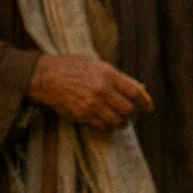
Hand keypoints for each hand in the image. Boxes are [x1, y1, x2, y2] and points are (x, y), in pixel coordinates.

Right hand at [28, 55, 153, 131]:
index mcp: (107, 74)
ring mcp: (91, 104)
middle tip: (134, 115)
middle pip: (128, 109)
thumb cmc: (71, 67)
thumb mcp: (97, 65)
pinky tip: (107, 123)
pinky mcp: (82, 115)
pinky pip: (102, 126)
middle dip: (134, 115)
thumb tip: (140, 88)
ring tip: (122, 121)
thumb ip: (119, 77)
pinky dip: (108, 126)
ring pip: (117, 121)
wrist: (44, 76)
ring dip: (122, 123)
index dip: (145, 102)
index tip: (149, 107)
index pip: (135, 92)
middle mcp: (101, 89)